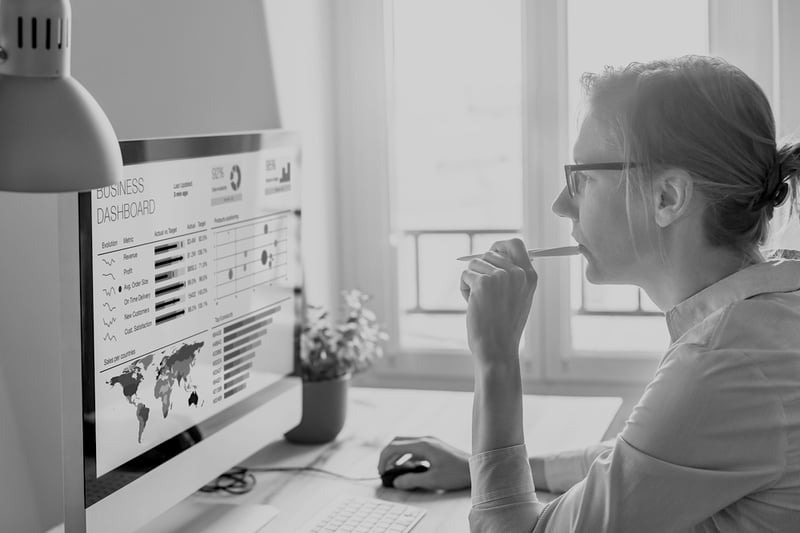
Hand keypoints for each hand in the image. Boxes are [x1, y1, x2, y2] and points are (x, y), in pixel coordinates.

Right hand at [378, 436, 469, 490]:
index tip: (381, 471)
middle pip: (398, 442)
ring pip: (405, 444)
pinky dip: (406, 457)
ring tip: (393, 471)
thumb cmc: (457, 473)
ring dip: (397, 456)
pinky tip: (408, 469)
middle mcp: (425, 439)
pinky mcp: (433, 446)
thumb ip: (411, 481)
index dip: (384, 458)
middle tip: (383, 470)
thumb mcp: (432, 480)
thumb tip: (396, 482)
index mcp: (423, 445)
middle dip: (387, 455)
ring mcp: (430, 442)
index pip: (395, 446)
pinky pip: (414, 449)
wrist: (475, 468)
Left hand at [459, 238, 537, 364]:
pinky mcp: (482, 283)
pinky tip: (472, 305)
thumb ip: (512, 275)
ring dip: (472, 281)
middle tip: (484, 294)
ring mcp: (500, 276)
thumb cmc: (504, 326)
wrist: (497, 348)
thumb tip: (493, 253)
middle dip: (481, 270)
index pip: (515, 244)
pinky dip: (464, 289)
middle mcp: (517, 273)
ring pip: (474, 264)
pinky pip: (465, 275)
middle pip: (489, 254)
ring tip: (480, 302)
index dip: (500, 246)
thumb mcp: (518, 298)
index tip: (490, 252)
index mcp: (529, 276)